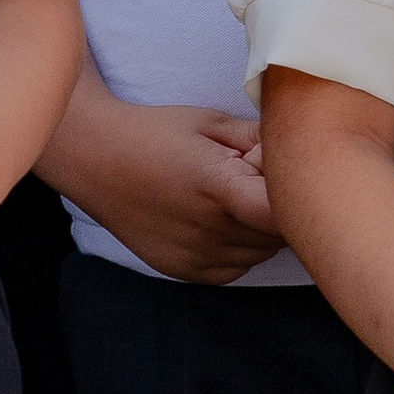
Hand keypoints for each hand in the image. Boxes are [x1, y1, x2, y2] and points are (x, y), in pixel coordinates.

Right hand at [42, 94, 282, 283]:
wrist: (94, 159)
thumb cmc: (155, 133)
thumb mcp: (212, 123)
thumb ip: (262, 140)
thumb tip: (299, 157)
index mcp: (217, 185)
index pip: (283, 214)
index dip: (298, 199)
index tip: (291, 179)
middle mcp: (206, 228)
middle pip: (279, 237)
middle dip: (282, 211)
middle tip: (258, 182)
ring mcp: (193, 254)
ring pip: (260, 254)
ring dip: (261, 232)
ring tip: (235, 200)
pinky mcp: (182, 270)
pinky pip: (236, 268)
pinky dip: (239, 249)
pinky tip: (219, 222)